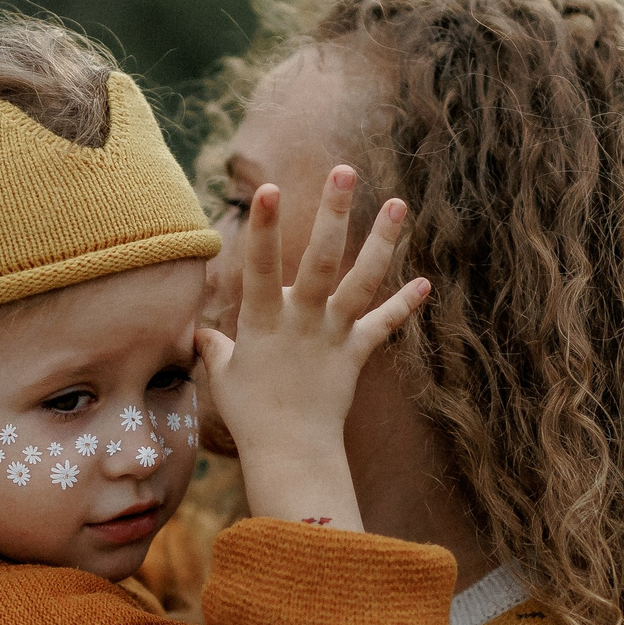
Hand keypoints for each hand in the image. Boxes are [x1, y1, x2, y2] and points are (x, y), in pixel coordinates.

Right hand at [192, 168, 426, 530]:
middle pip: (321, 260)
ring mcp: (333, 336)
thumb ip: (215, 347)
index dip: (266, 230)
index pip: (261, 267)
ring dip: (382, 242)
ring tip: (399, 203)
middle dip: (333, 214)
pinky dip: (403, 306)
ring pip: (361, 282)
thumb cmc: (250, 415)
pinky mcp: (356, 354)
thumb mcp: (223, 376)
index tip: (271, 188)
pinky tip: (426, 283)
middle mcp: (302, 321)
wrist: (291, 454)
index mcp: (263, 323)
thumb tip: (197, 334)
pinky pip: (383, 326)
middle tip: (345, 170)